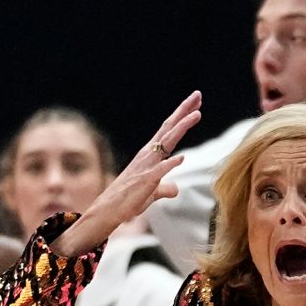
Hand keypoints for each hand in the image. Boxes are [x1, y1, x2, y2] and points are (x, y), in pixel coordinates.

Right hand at [52, 91, 201, 256]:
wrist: (108, 210)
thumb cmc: (128, 199)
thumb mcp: (151, 193)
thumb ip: (164, 188)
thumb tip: (175, 189)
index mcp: (150, 155)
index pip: (169, 132)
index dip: (183, 117)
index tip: (196, 104)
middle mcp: (148, 155)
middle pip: (169, 129)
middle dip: (184, 112)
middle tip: (197, 95)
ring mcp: (146, 167)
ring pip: (166, 143)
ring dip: (181, 128)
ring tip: (196, 115)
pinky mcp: (145, 182)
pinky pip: (159, 171)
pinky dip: (170, 163)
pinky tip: (181, 158)